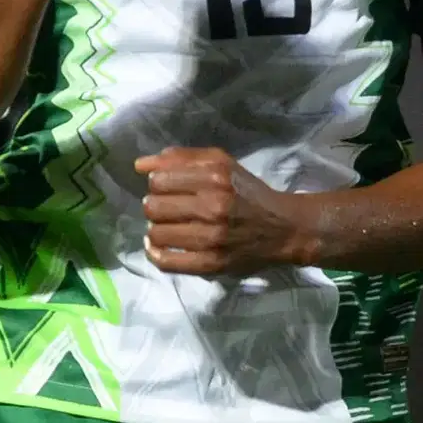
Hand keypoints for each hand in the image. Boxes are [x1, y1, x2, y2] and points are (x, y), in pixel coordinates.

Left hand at [135, 147, 311, 275]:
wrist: (283, 228)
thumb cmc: (247, 192)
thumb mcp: (221, 164)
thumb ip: (181, 158)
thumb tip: (140, 165)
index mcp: (216, 176)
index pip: (159, 180)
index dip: (157, 183)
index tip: (167, 187)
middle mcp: (214, 205)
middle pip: (153, 206)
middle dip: (155, 206)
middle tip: (168, 208)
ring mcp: (212, 238)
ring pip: (156, 233)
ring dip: (156, 229)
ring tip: (169, 226)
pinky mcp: (210, 264)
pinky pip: (165, 261)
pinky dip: (156, 253)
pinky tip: (159, 246)